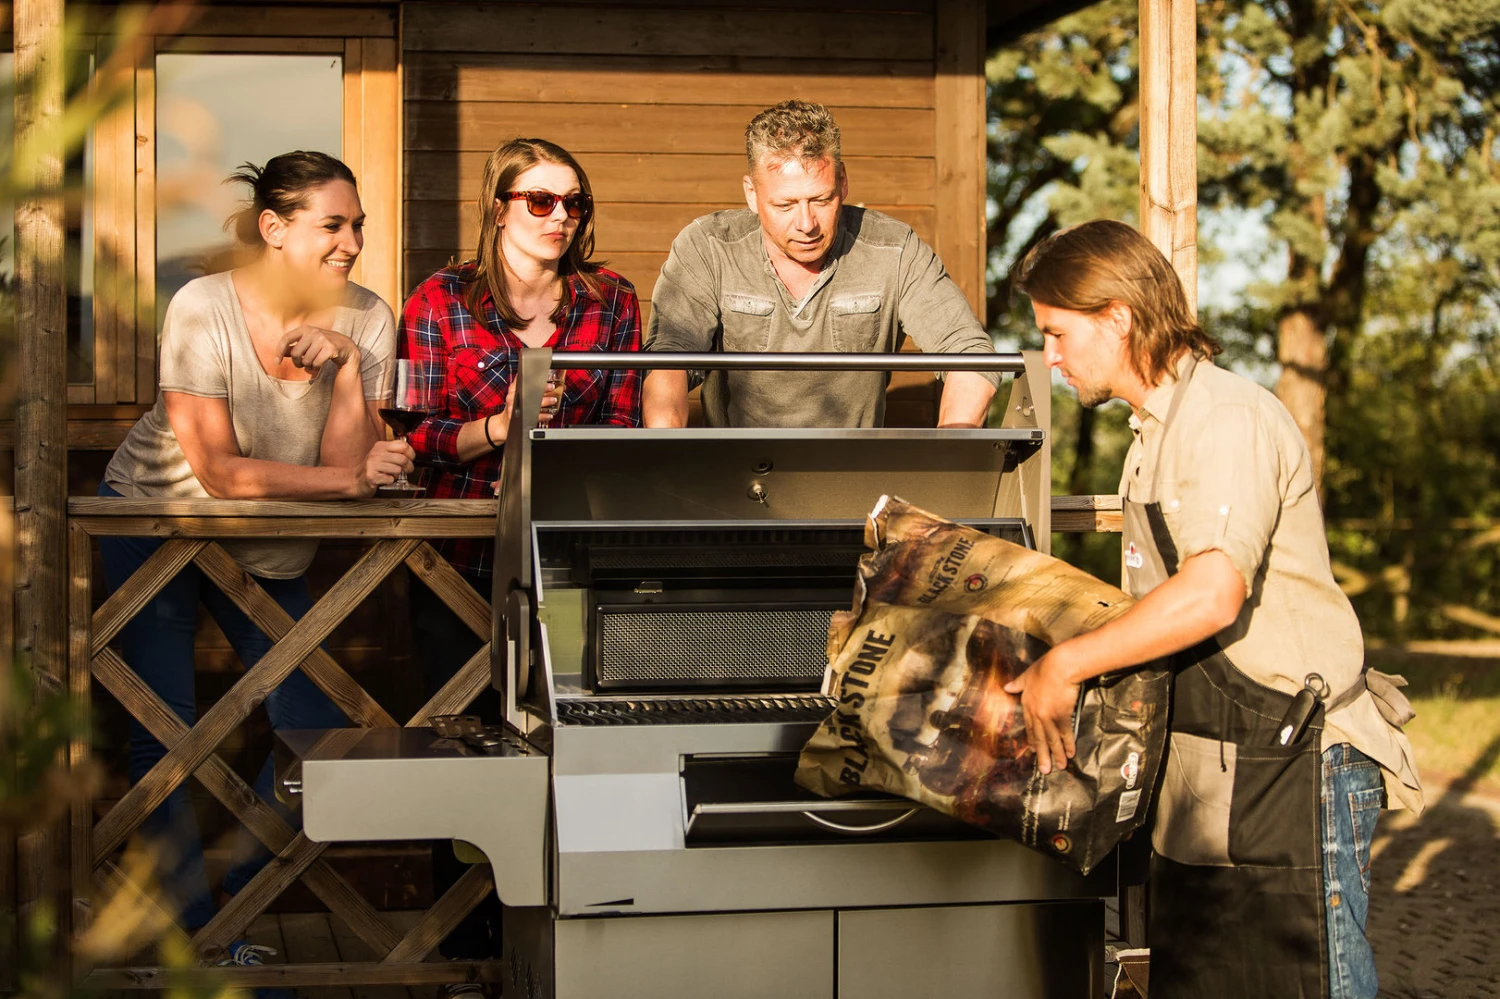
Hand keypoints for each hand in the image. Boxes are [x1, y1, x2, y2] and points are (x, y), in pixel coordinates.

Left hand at [279, 325, 358, 373]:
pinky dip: (315, 368)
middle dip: (297, 363)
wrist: (346, 346)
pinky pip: (316, 363)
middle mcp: (313, 332)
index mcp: (305, 329)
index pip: (286, 338)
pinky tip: (318, 366)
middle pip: (295, 353)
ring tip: (312, 365)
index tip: (277, 361)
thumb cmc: (323, 345)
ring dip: (308, 366)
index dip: (279, 351)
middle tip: (301, 365)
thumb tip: (278, 356)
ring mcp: (322, 339)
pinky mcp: (330, 348)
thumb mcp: (308, 343)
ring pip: (306, 360)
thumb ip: (294, 348)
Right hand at [350, 439, 414, 496]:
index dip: (411, 454)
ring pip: (397, 470)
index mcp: (381, 446)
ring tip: (390, 475)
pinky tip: (383, 479)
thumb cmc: (373, 468)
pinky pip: (390, 479)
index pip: (403, 445)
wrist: (356, 480)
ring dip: (397, 475)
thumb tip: (411, 454)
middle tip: (406, 471)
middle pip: (403, 459)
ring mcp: (372, 464)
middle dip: (408, 467)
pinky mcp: (371, 476)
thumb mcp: (383, 455)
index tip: (411, 459)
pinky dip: (390, 481)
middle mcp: (376, 453)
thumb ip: (395, 452)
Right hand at [493, 380, 563, 434]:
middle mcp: (513, 397)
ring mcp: (516, 408)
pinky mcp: (520, 418)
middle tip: (552, 386)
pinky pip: (534, 417)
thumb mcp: (514, 392)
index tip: (545, 376)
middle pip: (529, 391)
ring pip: (533, 404)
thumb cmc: (513, 406)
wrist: (505, 422)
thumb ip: (520, 382)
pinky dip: (544, 416)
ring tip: (553, 400)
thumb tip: (529, 371)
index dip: (535, 378)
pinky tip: (549, 414)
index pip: (524, 380)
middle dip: (543, 389)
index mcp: (513, 389)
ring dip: (545, 401)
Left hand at [1004, 647, 1081, 775]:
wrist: (1060, 666)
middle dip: (1042, 755)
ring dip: (1056, 755)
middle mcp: (1035, 713)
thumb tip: (1007, 687)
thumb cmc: (1046, 667)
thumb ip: (1018, 683)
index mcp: (1027, 704)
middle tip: (1044, 770)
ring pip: (1051, 739)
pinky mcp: (1061, 716)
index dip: (1033, 740)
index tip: (1034, 751)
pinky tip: (1070, 754)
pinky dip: (1067, 745)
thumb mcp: (1028, 675)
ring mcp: (1048, 716)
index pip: (1029, 726)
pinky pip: (1064, 734)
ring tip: (1059, 767)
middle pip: (1039, 737)